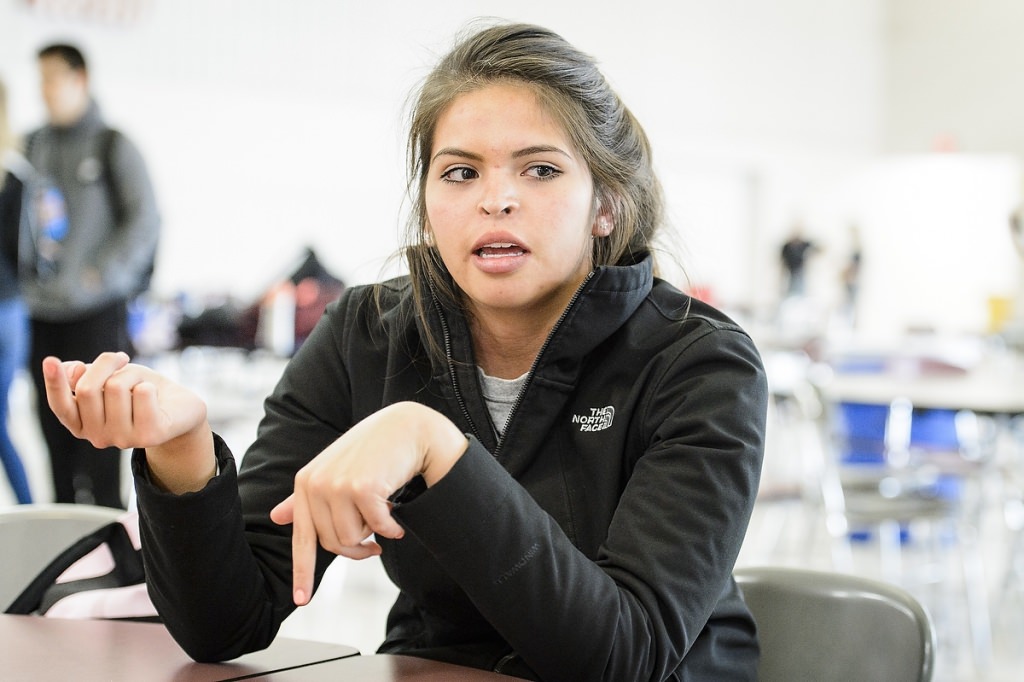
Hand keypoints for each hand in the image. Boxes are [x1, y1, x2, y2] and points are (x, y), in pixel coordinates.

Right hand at [43, 352, 214, 492]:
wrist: (180, 408)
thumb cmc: (139, 390)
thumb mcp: (109, 378)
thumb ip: (83, 377)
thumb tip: (70, 370)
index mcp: (82, 424)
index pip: (61, 406)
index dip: (54, 383)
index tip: (50, 360)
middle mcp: (98, 437)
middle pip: (88, 388)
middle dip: (106, 364)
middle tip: (122, 359)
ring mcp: (123, 439)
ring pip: (116, 387)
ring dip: (133, 375)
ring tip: (142, 385)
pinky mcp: (149, 436)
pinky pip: (142, 394)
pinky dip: (150, 385)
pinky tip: (156, 398)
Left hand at [270, 401, 467, 604]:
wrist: (405, 428)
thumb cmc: (371, 450)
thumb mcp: (334, 471)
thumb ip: (305, 496)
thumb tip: (275, 517)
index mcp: (305, 483)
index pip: (302, 538)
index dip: (302, 572)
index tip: (301, 600)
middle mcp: (315, 484)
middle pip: (334, 544)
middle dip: (357, 549)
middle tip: (374, 546)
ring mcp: (337, 486)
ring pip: (354, 539)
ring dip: (373, 534)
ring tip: (384, 517)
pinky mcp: (361, 488)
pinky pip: (376, 529)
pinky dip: (391, 528)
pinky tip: (398, 517)